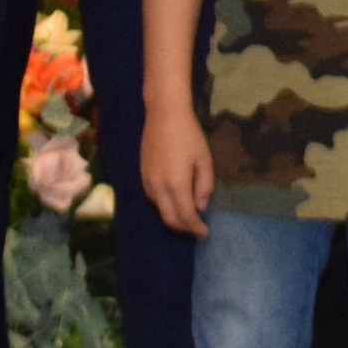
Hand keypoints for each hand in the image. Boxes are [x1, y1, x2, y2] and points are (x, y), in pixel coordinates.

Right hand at [138, 105, 213, 239]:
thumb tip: (200, 208)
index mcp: (176, 184)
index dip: (196, 228)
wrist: (164, 115)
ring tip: (188, 216)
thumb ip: (204, 187)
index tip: (206, 233)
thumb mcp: (204, 161)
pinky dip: (165, 207)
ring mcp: (147, 183)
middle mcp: (158, 188)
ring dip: (174, 218)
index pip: (186, 217)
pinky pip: (153, 200)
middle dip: (184, 228)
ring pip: (160, 211)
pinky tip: (175, 202)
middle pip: (170, 220)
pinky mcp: (142, 176)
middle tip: (197, 229)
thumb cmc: (189, 136)